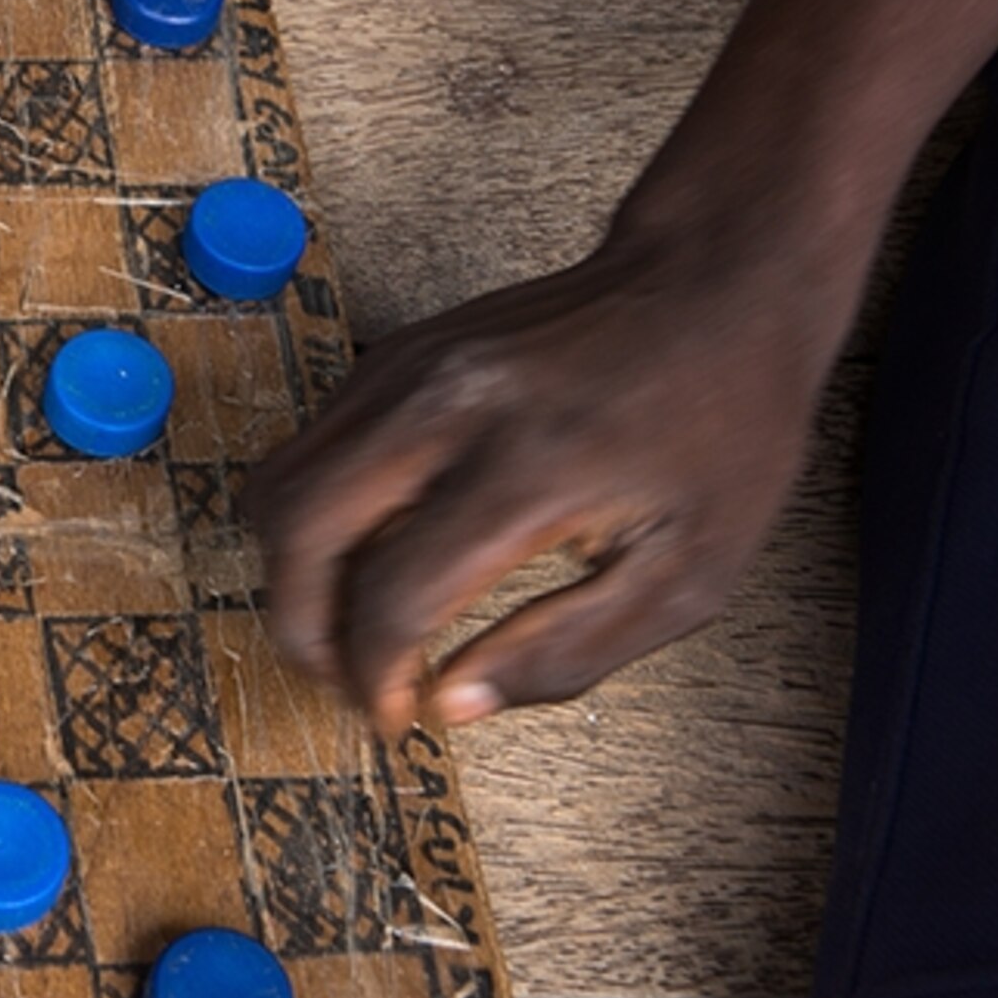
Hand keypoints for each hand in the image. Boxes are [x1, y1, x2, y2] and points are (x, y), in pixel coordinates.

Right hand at [244, 231, 835, 736]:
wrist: (710, 282)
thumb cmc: (719, 421)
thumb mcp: (690, 570)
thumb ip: (569, 651)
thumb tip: (453, 702)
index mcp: (526, 467)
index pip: (392, 596)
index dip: (376, 679)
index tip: (397, 716)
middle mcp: (444, 408)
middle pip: (298, 535)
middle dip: (302, 631)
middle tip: (349, 676)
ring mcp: (404, 369)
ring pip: (278, 486)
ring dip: (295, 572)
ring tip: (353, 618)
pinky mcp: (391, 354)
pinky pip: (307, 448)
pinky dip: (317, 516)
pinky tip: (379, 548)